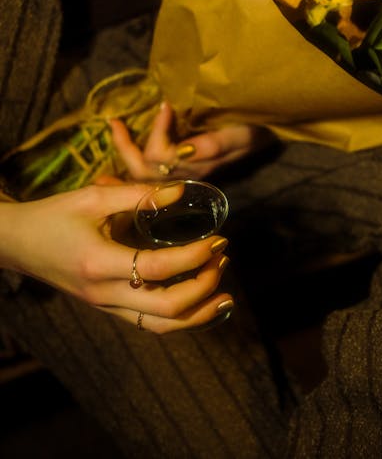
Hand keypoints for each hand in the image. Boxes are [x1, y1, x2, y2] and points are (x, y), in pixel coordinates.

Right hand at [0, 184, 231, 333]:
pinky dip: (179, 316)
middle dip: (203, 287)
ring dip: (197, 313)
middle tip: (223, 259)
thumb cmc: (54, 215)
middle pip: (164, 309)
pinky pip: (148, 322)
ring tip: (224, 293)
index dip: (194, 256)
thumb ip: (138, 194)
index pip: (157, 269)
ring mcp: (105, 306)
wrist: (17, 243)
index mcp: (97, 263)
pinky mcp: (107, 307)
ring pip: (159, 326)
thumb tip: (182, 191)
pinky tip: (200, 301)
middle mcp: (103, 293)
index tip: (218, 238)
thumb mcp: (92, 197)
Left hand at [109, 101, 274, 180]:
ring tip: (115, 126)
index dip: (158, 133)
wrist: (265, 134)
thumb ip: (217, 143)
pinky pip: (146, 170)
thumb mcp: (242, 133)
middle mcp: (184, 177)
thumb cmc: (256, 129)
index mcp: (198, 169)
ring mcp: (179, 176)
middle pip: (142, 172)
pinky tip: (125, 138)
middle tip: (116, 122)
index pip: (162, 158)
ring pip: (140, 174)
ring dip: (125, 150)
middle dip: (126, 147)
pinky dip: (132, 153)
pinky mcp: (177, 170)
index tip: (166, 106)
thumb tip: (186, 149)